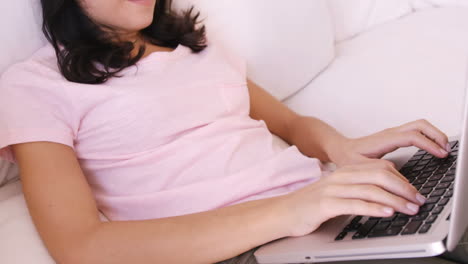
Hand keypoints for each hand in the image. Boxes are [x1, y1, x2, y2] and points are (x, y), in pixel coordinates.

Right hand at [279, 162, 425, 236]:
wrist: (282, 212)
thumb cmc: (310, 205)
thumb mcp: (336, 192)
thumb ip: (357, 189)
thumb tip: (385, 194)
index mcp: (345, 172)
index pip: (380, 168)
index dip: (402, 179)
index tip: (414, 193)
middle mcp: (340, 177)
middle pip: (379, 175)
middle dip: (403, 188)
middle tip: (418, 201)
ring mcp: (332, 190)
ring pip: (370, 190)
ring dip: (395, 200)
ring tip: (409, 209)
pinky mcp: (325, 205)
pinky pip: (355, 204)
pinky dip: (374, 208)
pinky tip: (387, 213)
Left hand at [329, 119, 449, 166]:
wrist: (341, 150)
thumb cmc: (348, 158)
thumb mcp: (360, 167)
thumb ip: (376, 170)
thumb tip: (398, 175)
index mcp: (384, 140)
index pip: (412, 136)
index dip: (429, 144)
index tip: (441, 154)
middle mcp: (391, 133)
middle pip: (420, 125)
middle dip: (437, 135)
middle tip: (446, 150)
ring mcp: (393, 133)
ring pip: (420, 126)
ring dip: (434, 134)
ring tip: (444, 149)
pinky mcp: (395, 136)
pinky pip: (416, 131)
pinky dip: (428, 137)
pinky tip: (433, 149)